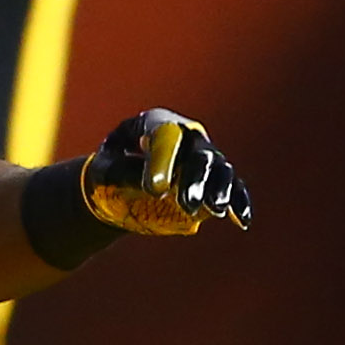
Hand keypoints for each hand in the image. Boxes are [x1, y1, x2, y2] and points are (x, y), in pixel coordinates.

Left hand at [80, 109, 252, 236]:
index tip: (155, 189)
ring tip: (214, 210)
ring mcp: (203, 157)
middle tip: (187, 205)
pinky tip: (241, 221)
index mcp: (155, 123)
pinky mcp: (213, 181)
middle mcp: (186, 136)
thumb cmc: (109, 170)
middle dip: (195, 179)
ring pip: (220, 169)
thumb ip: (123, 173)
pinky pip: (235, 189)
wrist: (117, 186)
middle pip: (199, 153)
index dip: (162, 160)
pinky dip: (239, 203)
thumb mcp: (103, 170)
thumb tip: (156, 187)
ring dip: (220, 190)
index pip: (165, 135)